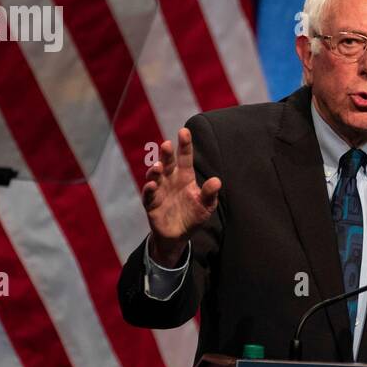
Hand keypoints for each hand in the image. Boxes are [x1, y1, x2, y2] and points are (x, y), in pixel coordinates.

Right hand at [141, 127, 221, 265]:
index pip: (185, 157)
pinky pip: (149, 194)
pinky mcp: (151, 203)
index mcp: (185, 176)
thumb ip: (209, 194)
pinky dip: (149, 189)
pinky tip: (153, 185)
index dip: (185, 145)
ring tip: (158, 167)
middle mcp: (170, 179)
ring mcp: (159, 190)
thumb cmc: (193, 216)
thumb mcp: (205, 206)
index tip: (184, 131)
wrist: (178, 236)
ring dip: (155, 170)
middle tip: (167, 145)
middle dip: (166, 154)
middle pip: (167, 162)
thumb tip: (217, 181)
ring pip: (155, 176)